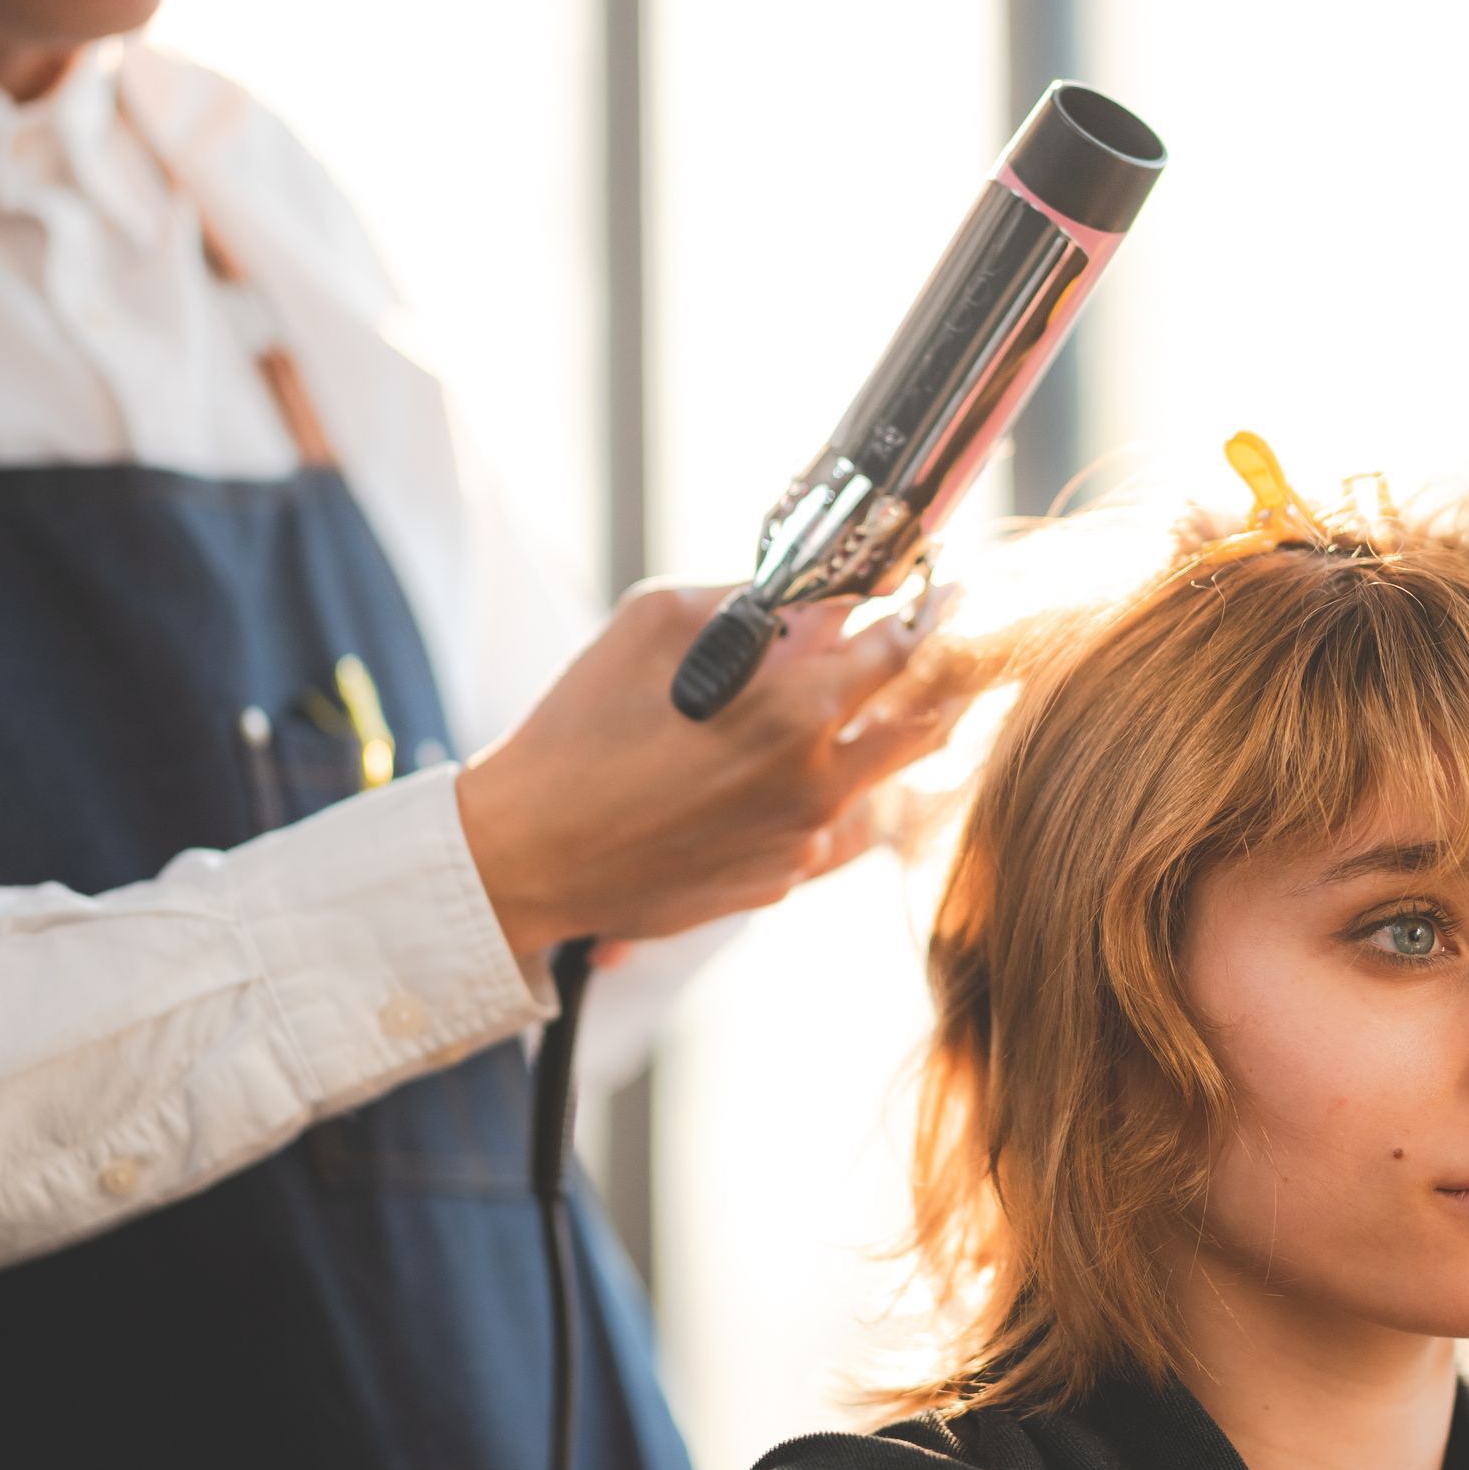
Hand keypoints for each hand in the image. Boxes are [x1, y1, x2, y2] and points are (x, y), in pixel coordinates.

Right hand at [455, 583, 953, 962]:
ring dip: (885, 737)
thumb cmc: (578, 731)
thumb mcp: (653, 624)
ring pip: (888, 781)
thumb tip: (807, 593)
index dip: (929, 608)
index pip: (904, 647)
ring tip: (862, 706)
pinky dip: (834, 794)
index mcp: (798, 710)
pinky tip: (798, 771)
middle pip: (927, 723)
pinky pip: (836, 829)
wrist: (529, 854)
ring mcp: (804, 841)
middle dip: (939, 677)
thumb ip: (747, 602)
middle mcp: (818, 783)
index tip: (939, 589)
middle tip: (933, 647)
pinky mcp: (779, 880)